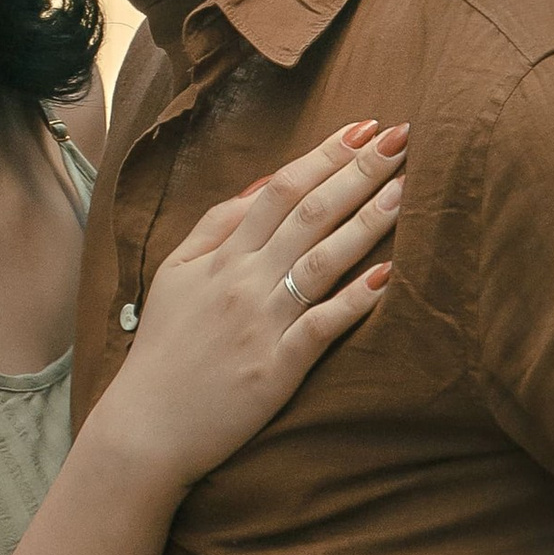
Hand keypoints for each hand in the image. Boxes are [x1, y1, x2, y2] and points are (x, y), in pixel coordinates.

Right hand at [96, 121, 404, 491]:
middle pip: (309, 213)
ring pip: (321, 260)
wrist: (146, 426)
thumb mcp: (177, 274)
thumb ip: (217, 225)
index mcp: (222, 255)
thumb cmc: (165, 350)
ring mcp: (262, 323)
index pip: (280, 190)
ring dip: (366, 221)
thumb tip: (265, 183)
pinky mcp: (276, 367)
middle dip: (359, 172)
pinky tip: (389, 275)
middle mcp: (244, 280)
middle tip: (404, 138)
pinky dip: (355, 300)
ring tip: (407, 189)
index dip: (324, 156)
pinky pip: (322, 325)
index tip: (364, 128)